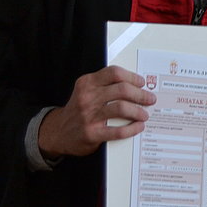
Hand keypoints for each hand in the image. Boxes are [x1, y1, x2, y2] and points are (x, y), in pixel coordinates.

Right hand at [37, 65, 154, 157]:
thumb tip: (135, 86)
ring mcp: (89, 116)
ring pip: (121, 108)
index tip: (142, 82)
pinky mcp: (92, 133)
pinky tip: (137, 126)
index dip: (132, 77)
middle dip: (140, 94)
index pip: (114, 73)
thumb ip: (105, 86)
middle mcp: (87, 97)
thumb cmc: (78, 110)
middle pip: (122, 89)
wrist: (57, 133)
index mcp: (87, 83)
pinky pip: (117, 131)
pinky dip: (132, 128)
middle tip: (149, 99)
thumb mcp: (85, 91)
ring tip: (144, 114)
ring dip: (138, 111)